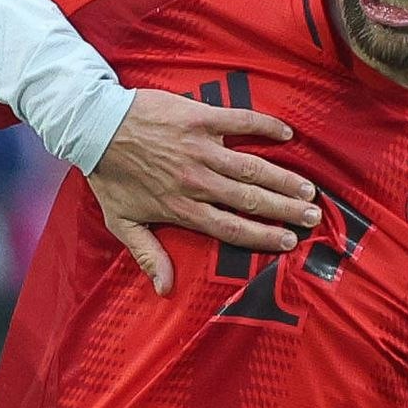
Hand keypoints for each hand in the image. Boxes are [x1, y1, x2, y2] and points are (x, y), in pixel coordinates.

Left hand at [87, 87, 319, 293]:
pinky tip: (287, 133)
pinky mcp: (199, 118)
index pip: (231, 229)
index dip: (263, 237)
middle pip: (250, 200)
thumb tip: (165, 289)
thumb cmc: (109, 175)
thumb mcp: (122, 222)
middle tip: (312, 216)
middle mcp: (197, 181)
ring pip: (252, 167)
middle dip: (285, 210)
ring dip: (283, 178)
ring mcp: (200, 148)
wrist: (95, 127)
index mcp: (182, 208)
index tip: (288, 242)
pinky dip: (265, 127)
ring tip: (308, 188)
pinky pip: (240, 122)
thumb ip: (148, 255)